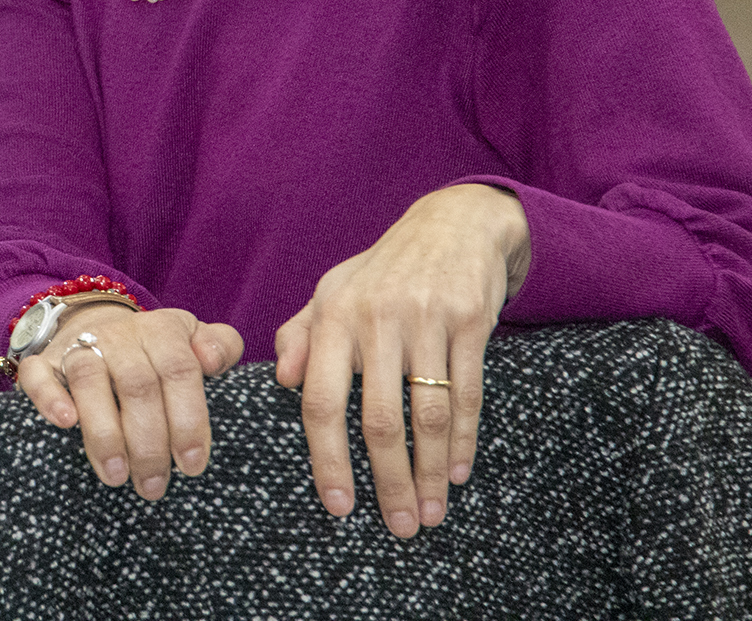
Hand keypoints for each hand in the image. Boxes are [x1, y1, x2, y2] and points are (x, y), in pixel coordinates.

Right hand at [13, 305, 243, 501]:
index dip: (188, 419)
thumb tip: (212, 361)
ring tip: (116, 476)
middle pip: (137, 384)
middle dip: (148, 442)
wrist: (97, 329)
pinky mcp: (43, 363)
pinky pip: (39, 375)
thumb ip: (219, 346)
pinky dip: (49, 398)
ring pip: (89, 380)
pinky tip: (64, 424)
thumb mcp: (192, 342)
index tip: (192, 465)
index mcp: (162, 330)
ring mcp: (79, 346)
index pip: (180, 370)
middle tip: (154, 486)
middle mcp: (119, 334)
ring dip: (104, 433)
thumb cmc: (156, 353)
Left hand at [274, 183, 529, 538]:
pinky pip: (467, 394)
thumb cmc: (383, 271)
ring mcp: (425, 320)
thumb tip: (281, 380)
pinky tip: (458, 472)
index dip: (327, 459)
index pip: (320, 400)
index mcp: (333, 317)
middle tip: (400, 527)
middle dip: (389, 482)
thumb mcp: (332, 291)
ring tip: (431, 512)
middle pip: (378, 419)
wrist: (452, 224)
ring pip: (427, 414)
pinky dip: (463, 441)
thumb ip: (301, 335)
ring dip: (431, 472)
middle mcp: (376, 319)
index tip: (338, 506)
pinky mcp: (470, 321)